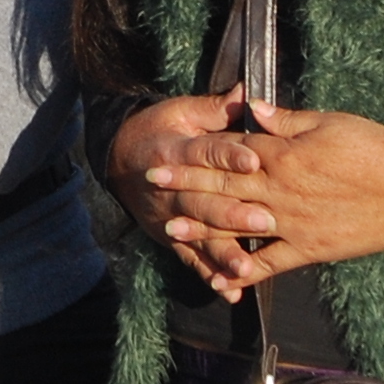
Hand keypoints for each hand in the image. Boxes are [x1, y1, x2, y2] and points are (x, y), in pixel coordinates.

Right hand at [107, 96, 270, 291]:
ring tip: (247, 267)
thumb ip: (215, 108)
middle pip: (203, 201)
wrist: (118, 161)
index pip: (204, 152)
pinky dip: (209, 276)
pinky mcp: (170, 238)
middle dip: (232, 213)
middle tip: (264, 220)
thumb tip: (248, 93)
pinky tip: (231, 291)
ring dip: (222, 252)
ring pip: (198, 236)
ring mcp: (169, 217)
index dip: (228, 156)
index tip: (255, 160)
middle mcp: (171, 188)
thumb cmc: (158, 131)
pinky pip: (190, 260)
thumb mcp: (179, 112)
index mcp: (175, 150)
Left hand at [136, 100, 383, 297]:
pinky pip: (271, 263)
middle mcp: (281, 192)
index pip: (230, 153)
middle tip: (151, 183)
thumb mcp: (330, 122)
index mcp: (284, 156)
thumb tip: (253, 108)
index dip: (195, 154)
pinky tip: (222, 275)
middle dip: (185, 185)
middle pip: (224, 187)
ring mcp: (293, 224)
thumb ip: (287, 120)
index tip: (165, 152)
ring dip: (203, 228)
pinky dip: (246, 270)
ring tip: (171, 229)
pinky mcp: (309, 249)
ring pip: (238, 227)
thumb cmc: (377, 150)